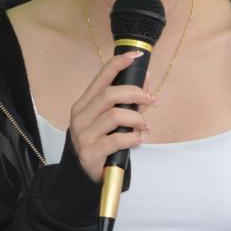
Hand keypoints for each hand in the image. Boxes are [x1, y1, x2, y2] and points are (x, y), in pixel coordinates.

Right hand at [68, 52, 156, 182]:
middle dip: (135, 94)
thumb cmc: (100, 142)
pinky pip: (118, 139)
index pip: (100, 78)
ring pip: (116, 116)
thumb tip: (147, 78)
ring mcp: (83, 134)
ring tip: (144, 127)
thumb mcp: (110, 120)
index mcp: (83, 104)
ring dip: (137, 119)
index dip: (118, 64)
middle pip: (110, 95)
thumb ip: (128, 101)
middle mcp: (80, 116)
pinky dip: (134, 138)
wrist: (85, 174)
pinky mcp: (90, 152)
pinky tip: (137, 140)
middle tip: (150, 99)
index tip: (135, 55)